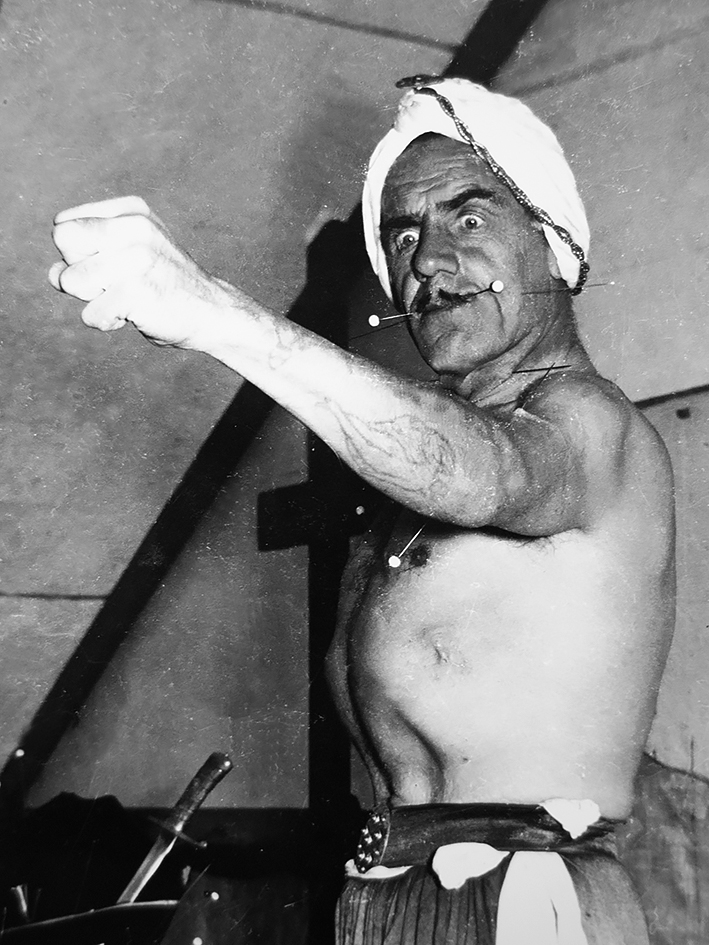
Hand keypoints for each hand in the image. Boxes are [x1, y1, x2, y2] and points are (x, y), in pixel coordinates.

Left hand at [49, 196, 223, 348]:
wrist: (211, 314)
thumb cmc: (163, 286)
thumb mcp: (127, 256)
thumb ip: (86, 257)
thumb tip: (56, 274)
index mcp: (132, 211)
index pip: (65, 225)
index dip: (79, 253)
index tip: (114, 265)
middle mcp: (135, 227)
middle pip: (64, 242)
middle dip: (80, 270)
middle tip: (117, 282)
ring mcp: (137, 258)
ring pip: (71, 280)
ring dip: (93, 300)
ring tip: (127, 299)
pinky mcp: (136, 290)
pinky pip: (90, 313)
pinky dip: (107, 322)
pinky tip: (135, 315)